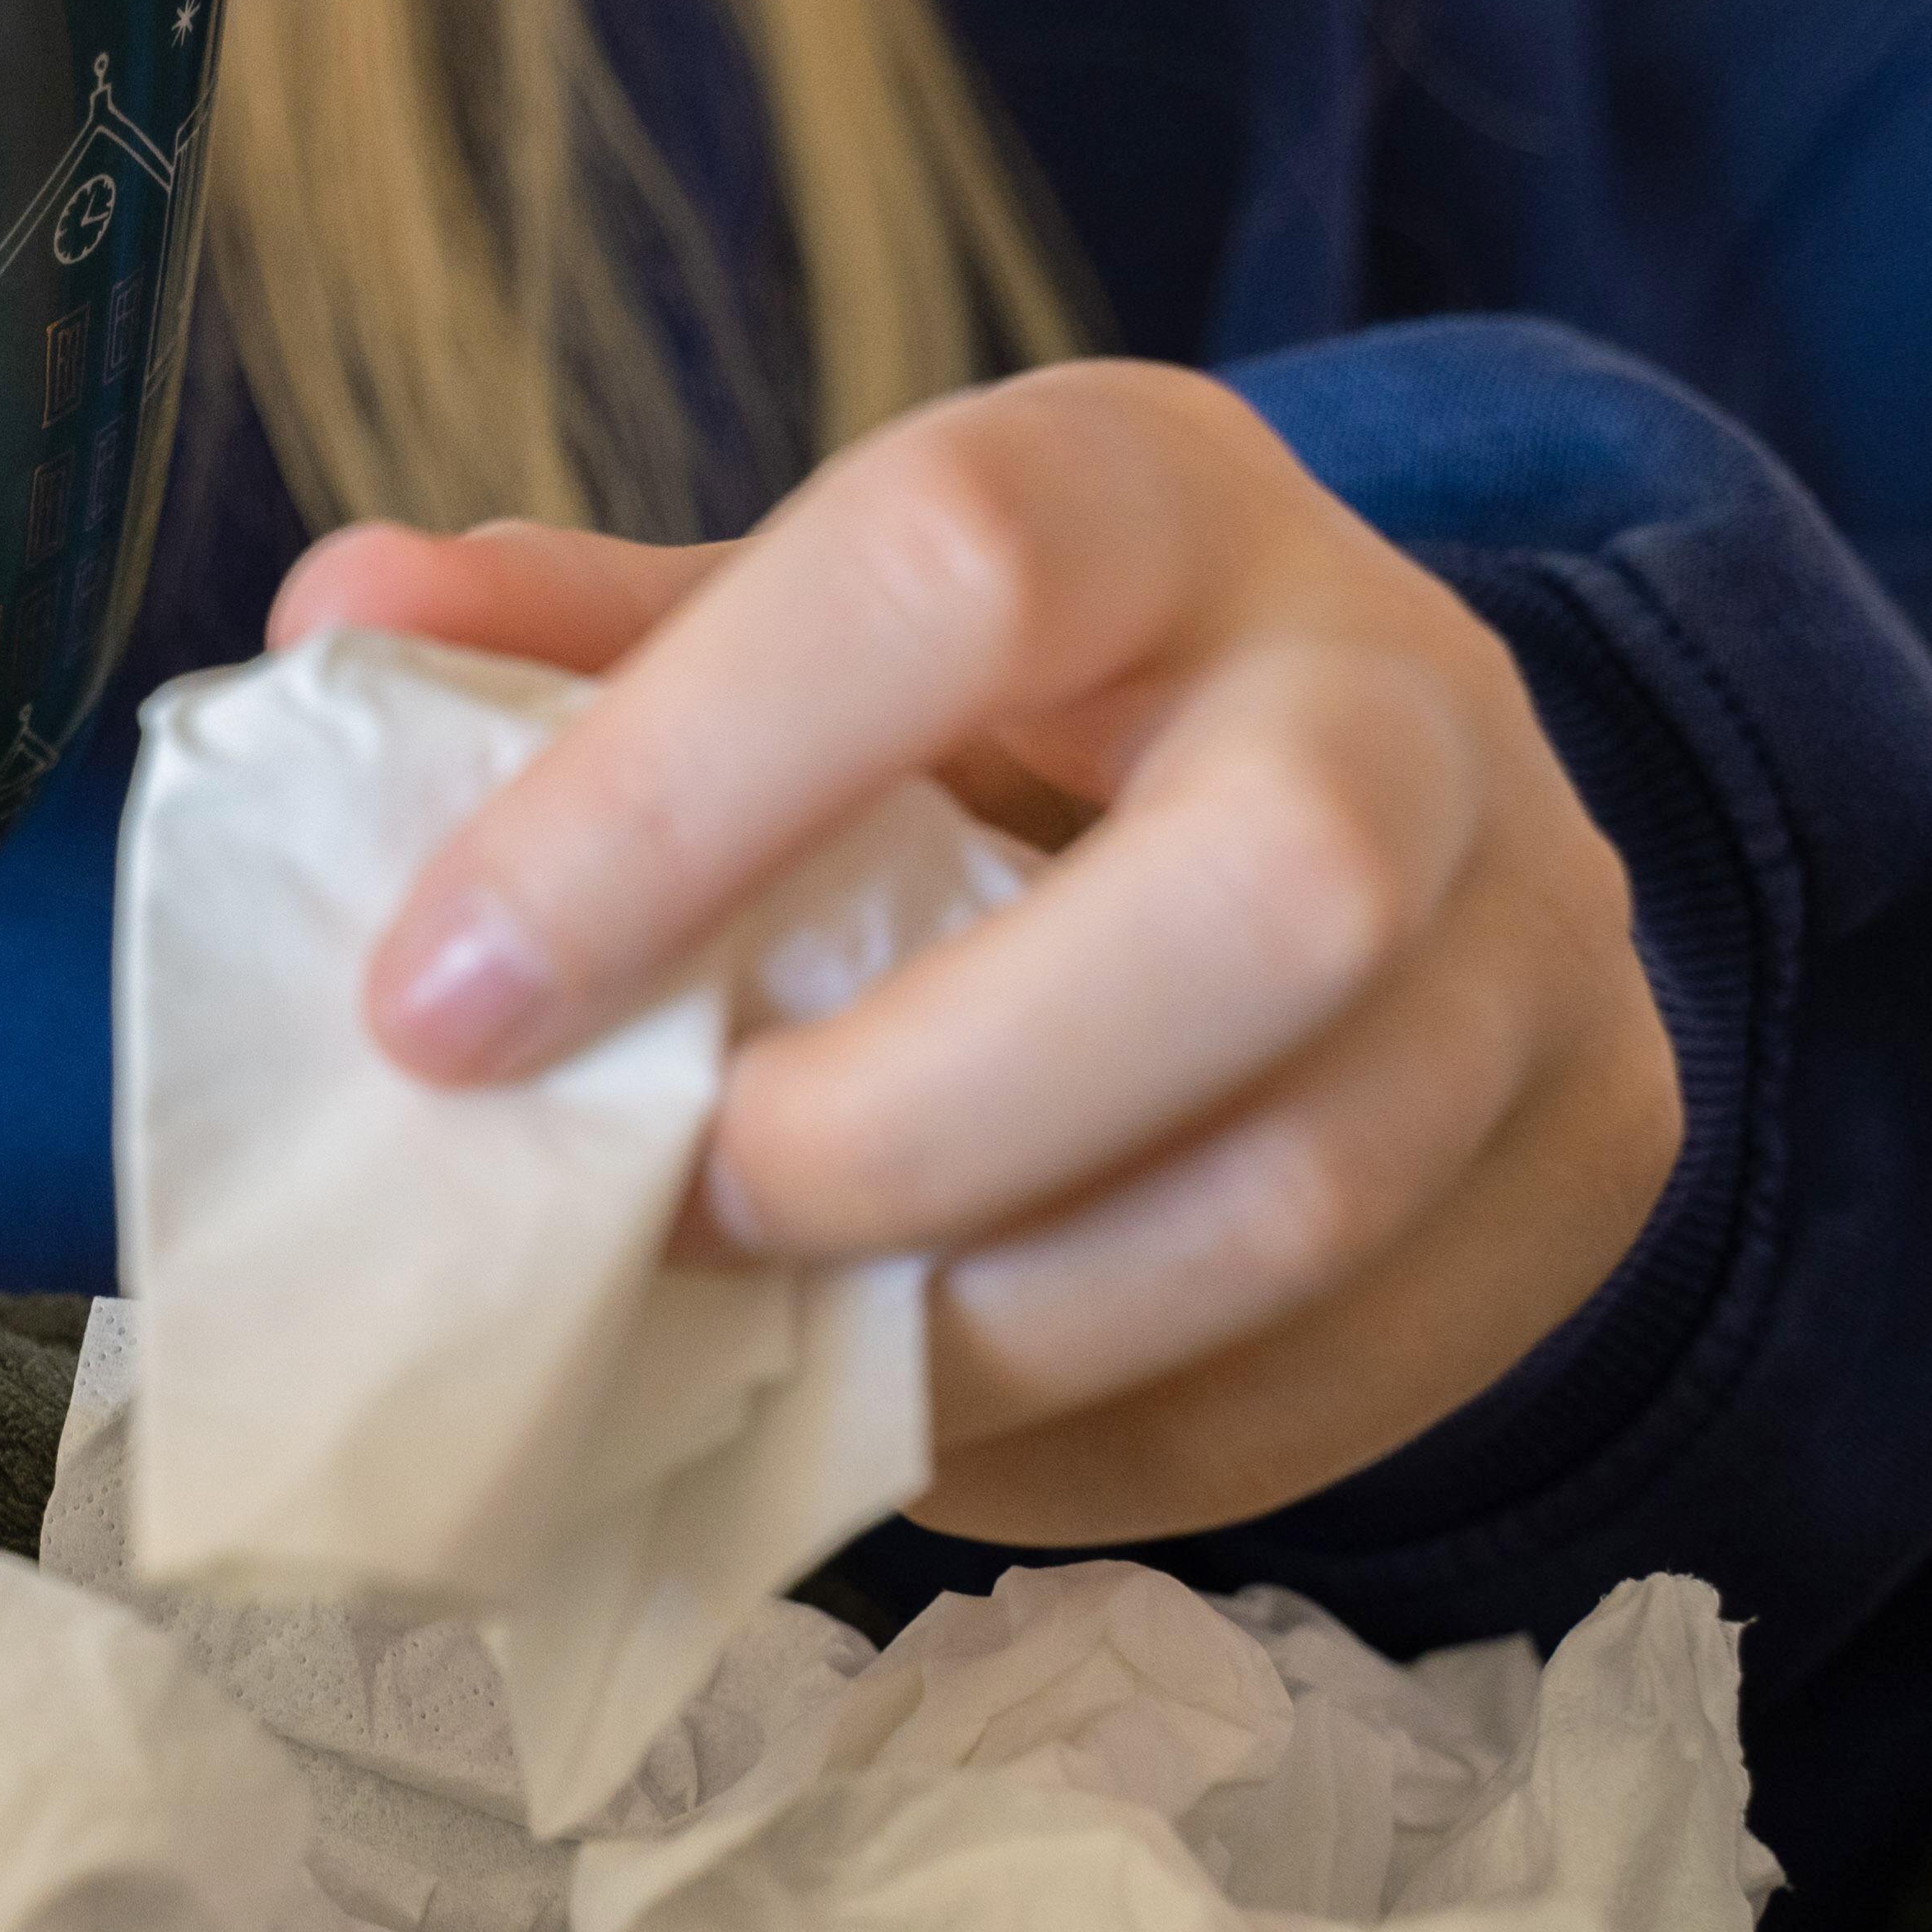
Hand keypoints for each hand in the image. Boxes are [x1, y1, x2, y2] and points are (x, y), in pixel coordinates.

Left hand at [272, 361, 1683, 1548]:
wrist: (1368, 785)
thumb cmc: (1015, 708)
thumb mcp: (821, 617)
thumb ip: (589, 638)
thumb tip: (335, 625)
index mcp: (1159, 488)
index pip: (947, 568)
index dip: (670, 794)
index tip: (437, 1004)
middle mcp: (1404, 684)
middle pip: (1261, 899)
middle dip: (914, 1108)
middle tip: (684, 1202)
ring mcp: (1540, 935)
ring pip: (1301, 1187)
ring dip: (978, 1326)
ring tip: (763, 1347)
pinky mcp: (1596, 1153)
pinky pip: (1342, 1379)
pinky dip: (1084, 1443)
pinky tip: (913, 1417)